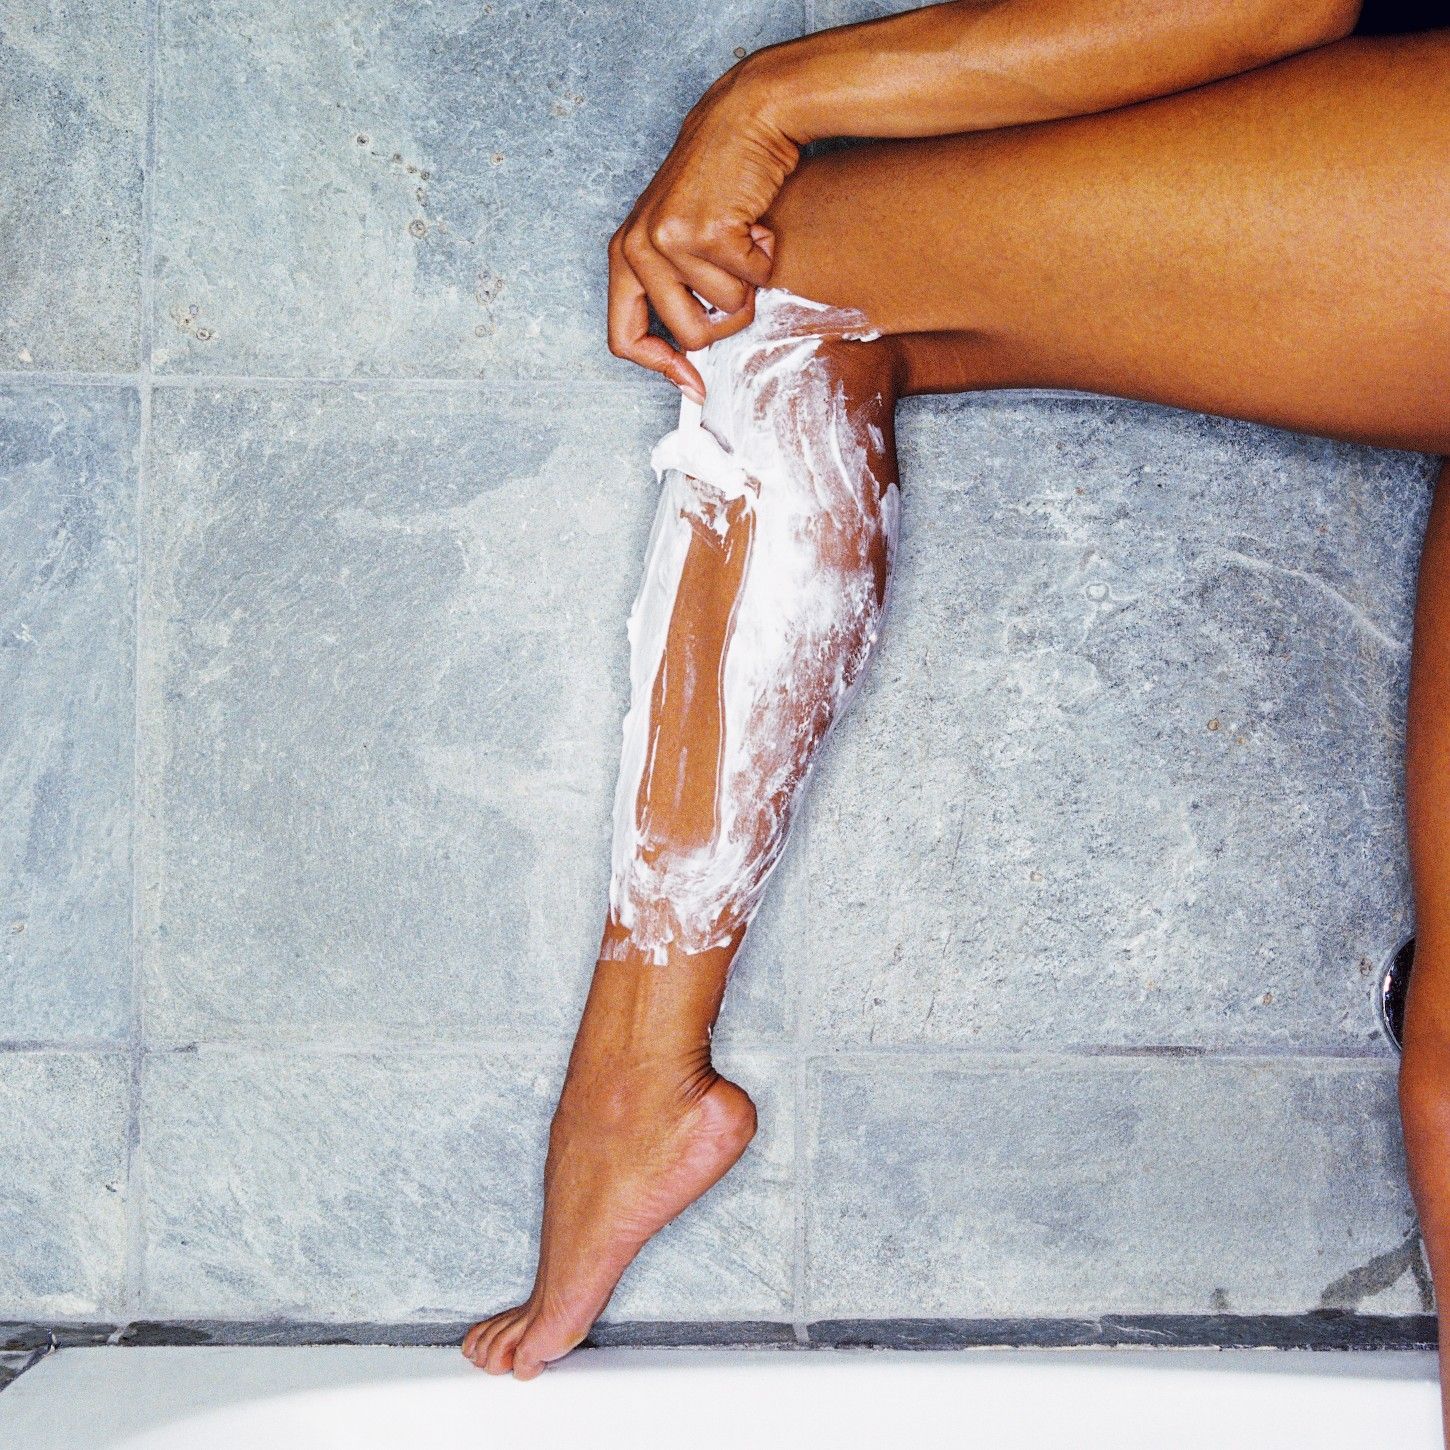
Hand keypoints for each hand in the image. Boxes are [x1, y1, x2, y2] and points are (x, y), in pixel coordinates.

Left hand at [608, 59, 799, 400]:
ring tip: (743, 237)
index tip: (693, 382)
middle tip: (737, 279)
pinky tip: (755, 222)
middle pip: (691, 335)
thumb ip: (675, 291)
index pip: (623, 338)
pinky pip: (753, 279)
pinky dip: (766, 257)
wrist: (747, 117)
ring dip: (750, 280)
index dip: (661, 368)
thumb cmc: (720, 180)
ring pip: (728, 309)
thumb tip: (690, 366)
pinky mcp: (706, 231)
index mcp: (624, 255)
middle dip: (728, 318)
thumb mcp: (679, 237)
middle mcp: (637, 249)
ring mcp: (669, 240)